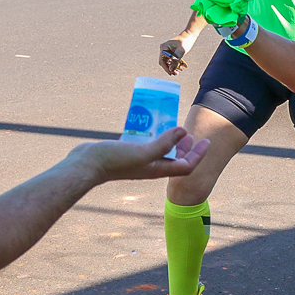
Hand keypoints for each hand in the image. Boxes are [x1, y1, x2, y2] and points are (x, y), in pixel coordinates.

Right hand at [75, 127, 209, 181]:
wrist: (87, 165)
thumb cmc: (116, 161)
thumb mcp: (143, 152)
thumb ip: (164, 143)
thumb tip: (183, 131)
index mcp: (158, 170)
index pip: (186, 166)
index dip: (198, 155)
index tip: (206, 141)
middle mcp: (151, 167)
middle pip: (175, 159)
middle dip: (186, 148)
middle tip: (191, 133)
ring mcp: (139, 161)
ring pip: (161, 152)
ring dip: (170, 141)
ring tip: (173, 127)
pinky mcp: (129, 154)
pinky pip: (146, 145)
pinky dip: (153, 136)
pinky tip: (150, 124)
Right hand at [158, 35, 194, 75]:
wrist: (189, 36)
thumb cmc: (185, 41)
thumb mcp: (181, 51)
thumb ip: (175, 60)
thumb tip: (171, 69)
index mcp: (164, 47)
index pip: (162, 60)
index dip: (166, 68)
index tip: (171, 73)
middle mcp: (163, 49)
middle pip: (163, 62)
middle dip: (169, 68)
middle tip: (175, 74)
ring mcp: (167, 51)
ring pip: (167, 62)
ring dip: (171, 67)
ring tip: (177, 73)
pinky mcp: (171, 52)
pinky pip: (170, 60)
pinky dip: (174, 64)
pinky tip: (178, 69)